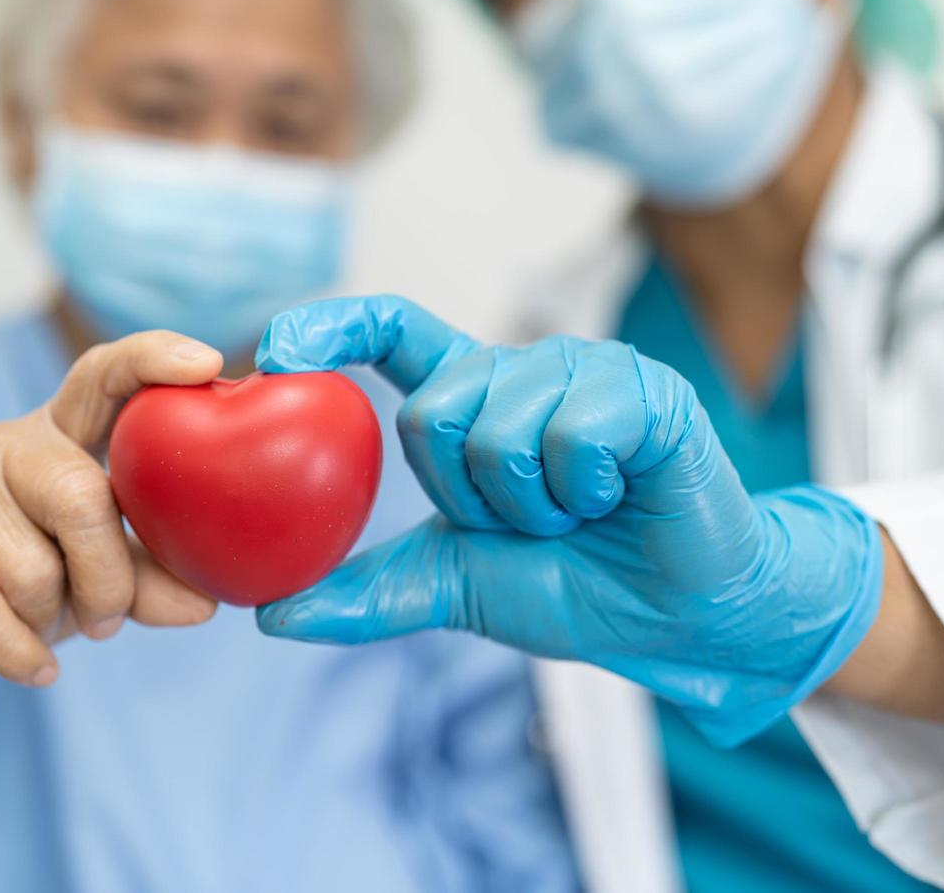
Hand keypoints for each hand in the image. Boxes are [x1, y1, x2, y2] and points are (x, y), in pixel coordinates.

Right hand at [0, 331, 222, 690]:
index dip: (151, 360)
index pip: (103, 376)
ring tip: (38, 625)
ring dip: (51, 620)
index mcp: (59, 435)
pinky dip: (19, 652)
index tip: (207, 363)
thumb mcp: (94, 578)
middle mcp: (2, 445)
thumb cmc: (21, 587)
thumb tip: (205, 602)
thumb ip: (149, 578)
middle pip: (80, 496)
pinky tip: (34, 665)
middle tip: (107, 618)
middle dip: (107, 576)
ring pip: (32, 570)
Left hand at [253, 296, 883, 744]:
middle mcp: (520, 369)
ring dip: (531, 505)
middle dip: (468, 497)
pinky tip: (618, 495)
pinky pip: (569, 434)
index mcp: (472, 399)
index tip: (272, 349)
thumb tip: (269, 615)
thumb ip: (369, 590)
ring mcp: (582, 371)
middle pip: (430, 410)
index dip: (330, 326)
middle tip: (530, 521)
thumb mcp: (453, 586)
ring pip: (497, 427)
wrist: (673, 617)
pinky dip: (583, 491)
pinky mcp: (641, 388)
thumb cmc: (572, 585)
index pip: (391, 329)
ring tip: (578, 513)